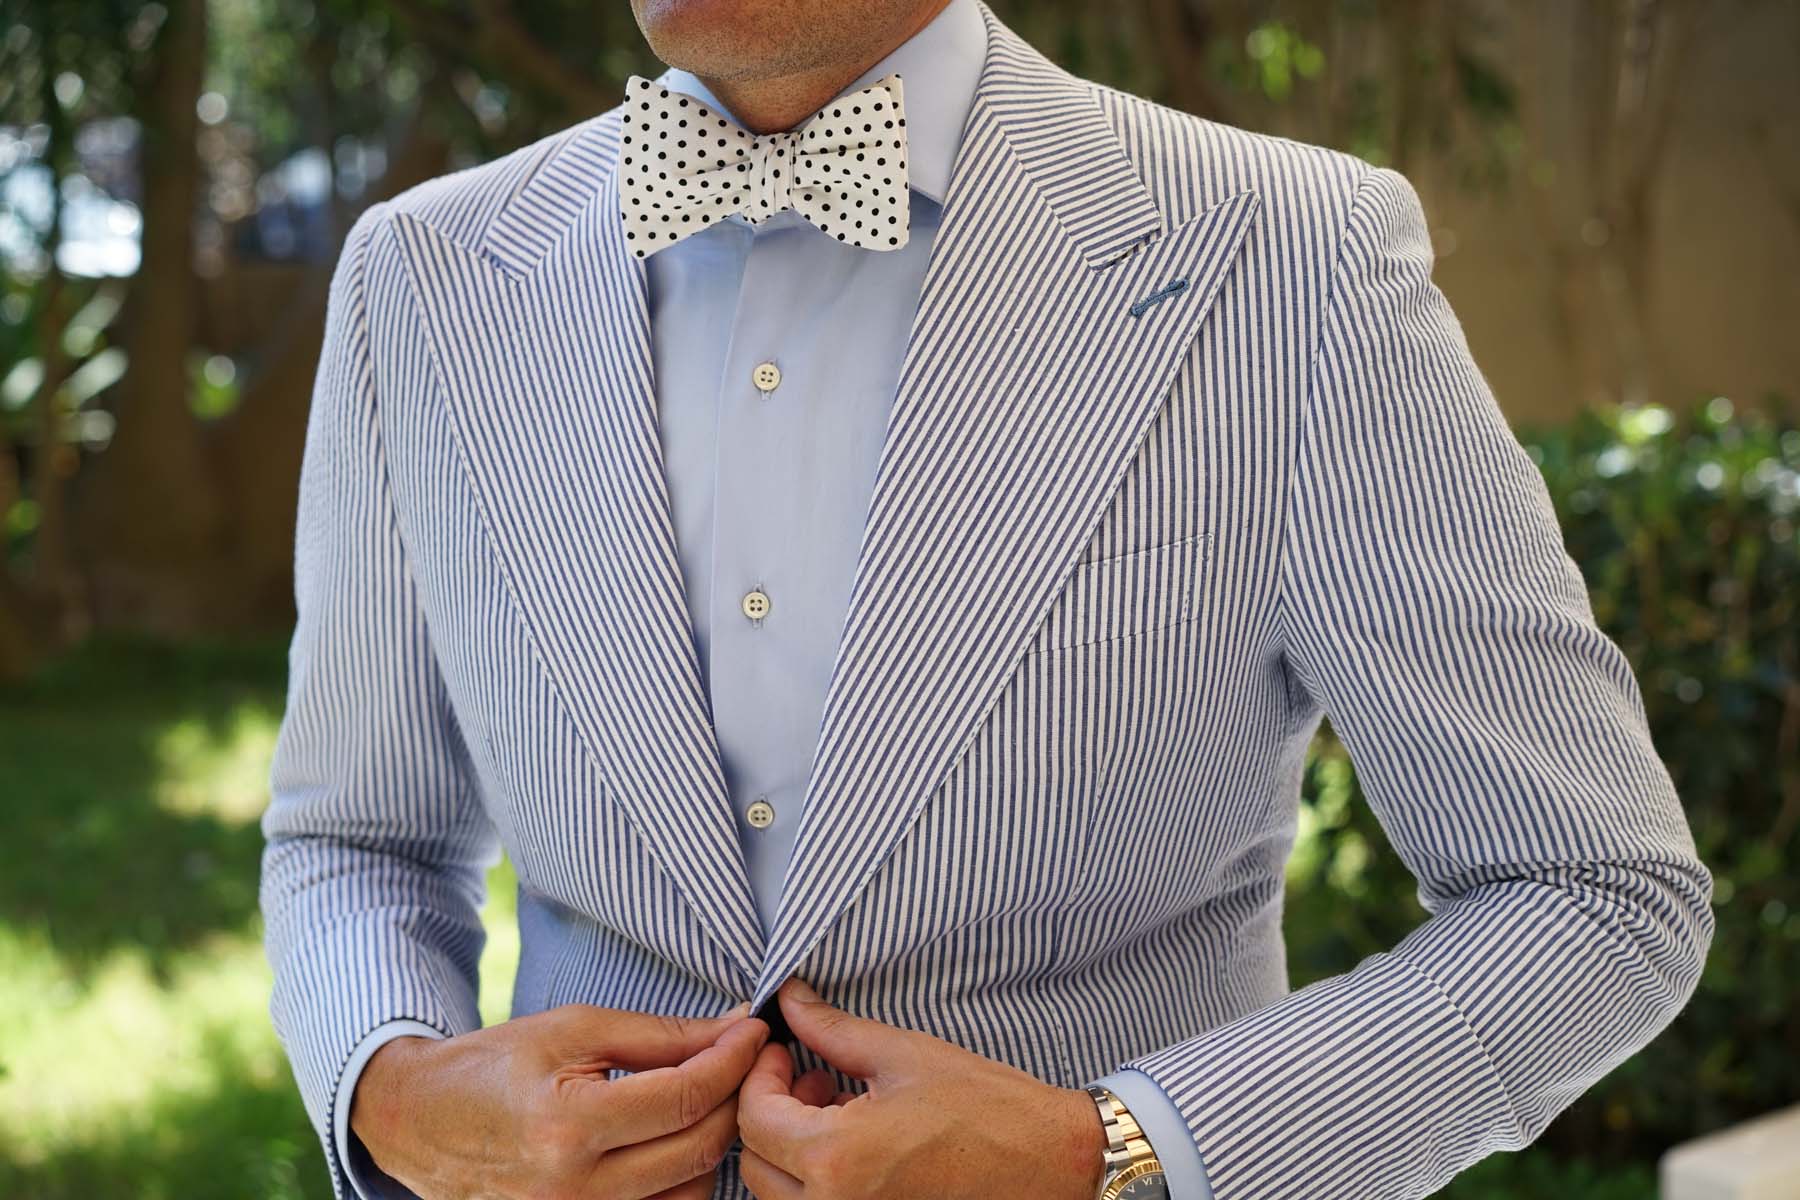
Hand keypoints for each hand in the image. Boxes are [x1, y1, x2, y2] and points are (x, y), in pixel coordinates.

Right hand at [350, 1002, 769, 1198]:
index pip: (683, 1098)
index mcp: (567, 1125)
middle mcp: (573, 1190)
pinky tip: (678, 1141)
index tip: (754, 1032)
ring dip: (714, 1142)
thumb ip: (659, 1036)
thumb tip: (732, 1030)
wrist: (421, 1122)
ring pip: (691, 1191)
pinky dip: (684, 1180)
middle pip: (697, 1148)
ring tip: (710, 1097)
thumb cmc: (495, 1066)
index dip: (731, 1061)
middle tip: (746, 1060)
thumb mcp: (573, 1030)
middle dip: (735, 1097)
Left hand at [736, 979, 1105, 1199]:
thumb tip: (787, 1000)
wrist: (1051, 1163)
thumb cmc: (987, 1107)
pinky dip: (818, 1179)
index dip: (760, 1076)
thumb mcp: (902, 1054)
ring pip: (780, 1194)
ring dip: (791, 1148)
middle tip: (813, 1077)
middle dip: (771, 1112)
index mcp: (837, 1157)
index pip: (754, 1118)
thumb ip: (831, 1029)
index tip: (783, 1052)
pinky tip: (857, 1143)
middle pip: (756, 1163)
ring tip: (838, 1107)